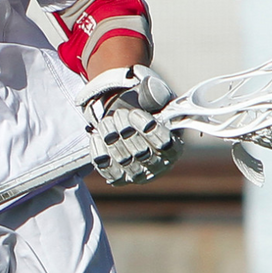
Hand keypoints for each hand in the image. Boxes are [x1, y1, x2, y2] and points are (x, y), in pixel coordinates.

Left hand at [76, 65, 182, 185]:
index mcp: (174, 147)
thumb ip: (157, 95)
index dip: (148, 129)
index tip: (134, 113)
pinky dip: (100, 151)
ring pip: (123, 160)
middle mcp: (158, 165)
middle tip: (118, 114)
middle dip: (126, 130)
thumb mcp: (154, 98)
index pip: (165, 144)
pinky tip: (97, 136)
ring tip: (107, 121)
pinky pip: (107, 169)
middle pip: (142, 153)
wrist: (126, 119)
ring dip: (112, 138)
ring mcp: (138, 174)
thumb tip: (153, 94)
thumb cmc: (145, 109)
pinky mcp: (119, 178)